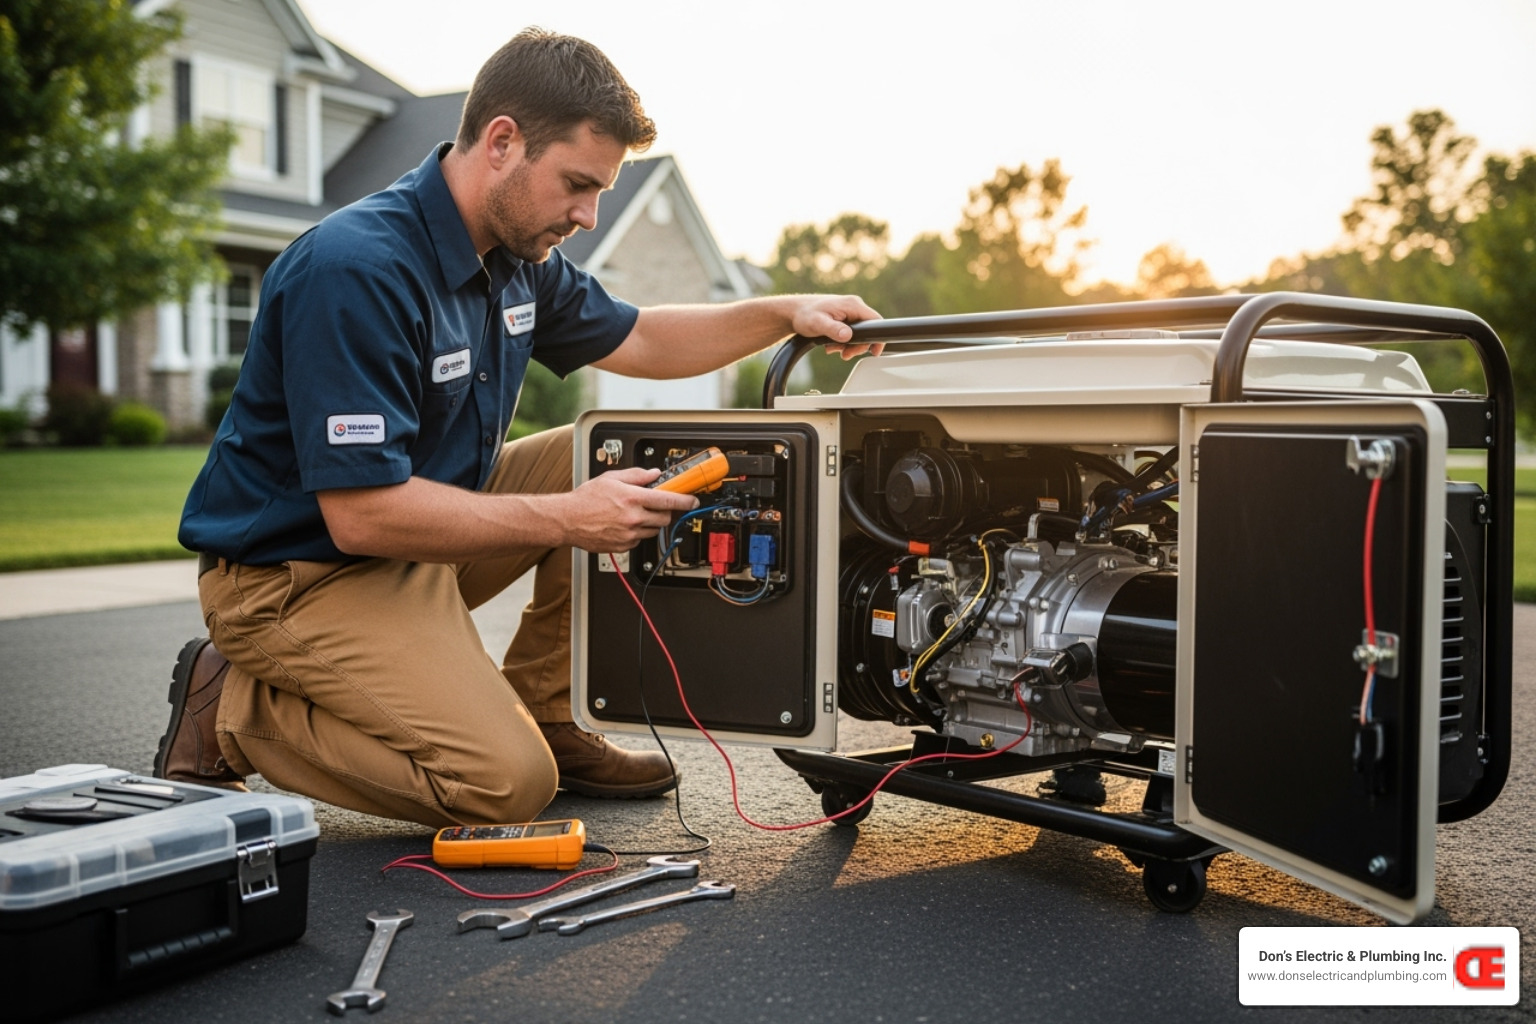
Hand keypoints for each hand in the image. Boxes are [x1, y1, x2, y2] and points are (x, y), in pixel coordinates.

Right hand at [562, 467, 697, 553]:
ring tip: (633, 515)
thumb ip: (636, 475)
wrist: (567, 520)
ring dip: (650, 523)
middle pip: (664, 518)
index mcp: (632, 498)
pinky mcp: (623, 546)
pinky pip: (639, 541)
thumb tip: (653, 474)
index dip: (685, 501)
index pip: (668, 500)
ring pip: (653, 531)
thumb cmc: (585, 499)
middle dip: (664, 512)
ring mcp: (629, 534)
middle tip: (655, 506)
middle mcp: (633, 518)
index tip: (692, 501)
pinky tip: (623, 525)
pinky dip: (636, 533)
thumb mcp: (611, 478)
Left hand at [790, 295, 883, 360]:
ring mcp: (850, 312)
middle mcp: (854, 306)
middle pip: (868, 330)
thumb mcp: (818, 324)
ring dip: (848, 345)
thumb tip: (848, 335)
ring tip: (832, 348)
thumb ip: (833, 329)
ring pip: (859, 333)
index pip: (875, 321)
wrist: (793, 312)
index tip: (874, 352)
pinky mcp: (845, 317)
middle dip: (856, 346)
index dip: (877, 338)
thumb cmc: (804, 314)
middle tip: (844, 355)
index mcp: (852, 305)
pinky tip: (831, 344)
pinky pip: (851, 332)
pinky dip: (843, 342)